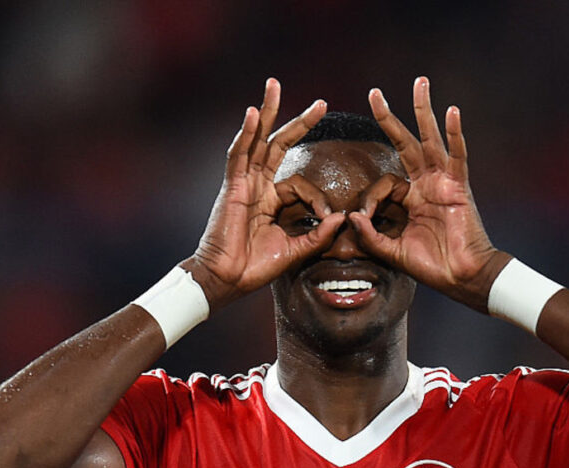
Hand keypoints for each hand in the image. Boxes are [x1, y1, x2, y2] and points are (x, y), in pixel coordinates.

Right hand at [180, 79, 345, 311]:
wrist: (227, 280)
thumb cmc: (255, 268)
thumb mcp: (295, 250)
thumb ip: (318, 236)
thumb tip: (341, 218)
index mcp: (271, 199)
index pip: (299, 182)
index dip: (317, 198)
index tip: (327, 217)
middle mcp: (257, 185)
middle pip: (277, 144)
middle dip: (297, 121)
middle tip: (321, 102)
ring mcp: (243, 183)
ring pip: (256, 140)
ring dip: (267, 112)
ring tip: (274, 86)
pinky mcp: (231, 187)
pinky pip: (238, 155)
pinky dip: (246, 134)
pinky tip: (253, 114)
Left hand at [352, 76, 510, 311]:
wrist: (462, 278)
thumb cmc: (432, 266)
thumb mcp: (393, 252)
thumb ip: (371, 236)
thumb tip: (351, 217)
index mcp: (411, 199)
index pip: (385, 183)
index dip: (370, 199)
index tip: (361, 218)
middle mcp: (426, 184)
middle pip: (406, 142)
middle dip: (390, 118)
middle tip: (373, 92)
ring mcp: (443, 182)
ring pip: (430, 139)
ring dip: (423, 110)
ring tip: (419, 82)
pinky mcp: (459, 187)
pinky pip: (457, 156)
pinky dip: (454, 134)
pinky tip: (451, 111)